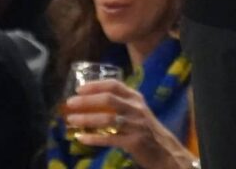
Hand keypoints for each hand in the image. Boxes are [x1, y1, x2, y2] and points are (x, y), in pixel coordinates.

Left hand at [64, 80, 190, 168]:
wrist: (165, 150)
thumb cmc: (146, 129)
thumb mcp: (136, 111)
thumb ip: (120, 104)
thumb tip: (91, 101)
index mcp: (136, 98)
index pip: (114, 85)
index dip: (96, 85)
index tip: (79, 88)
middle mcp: (136, 108)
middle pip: (108, 99)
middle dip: (87, 100)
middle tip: (70, 103)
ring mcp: (136, 125)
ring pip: (107, 119)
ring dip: (87, 119)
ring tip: (71, 120)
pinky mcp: (134, 142)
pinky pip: (110, 139)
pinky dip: (94, 138)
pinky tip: (81, 138)